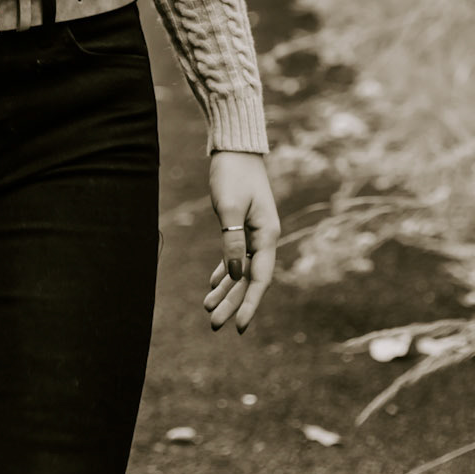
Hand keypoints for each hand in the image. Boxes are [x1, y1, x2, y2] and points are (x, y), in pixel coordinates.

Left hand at [203, 150, 279, 334]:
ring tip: (208, 310)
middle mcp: (264, 237)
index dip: (249, 304)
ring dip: (226, 290)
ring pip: (241, 270)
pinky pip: (235, 255)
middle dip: (232, 303)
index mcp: (267, 235)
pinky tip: (214, 284)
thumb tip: (233, 275)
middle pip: (248, 279)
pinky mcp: (242, 224)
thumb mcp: (229, 207)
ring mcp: (254, 231)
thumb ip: (231, 241)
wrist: (235, 146)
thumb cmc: (233, 173)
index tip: (239, 327)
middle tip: (214, 326)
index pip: (259, 279)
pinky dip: (224, 270)